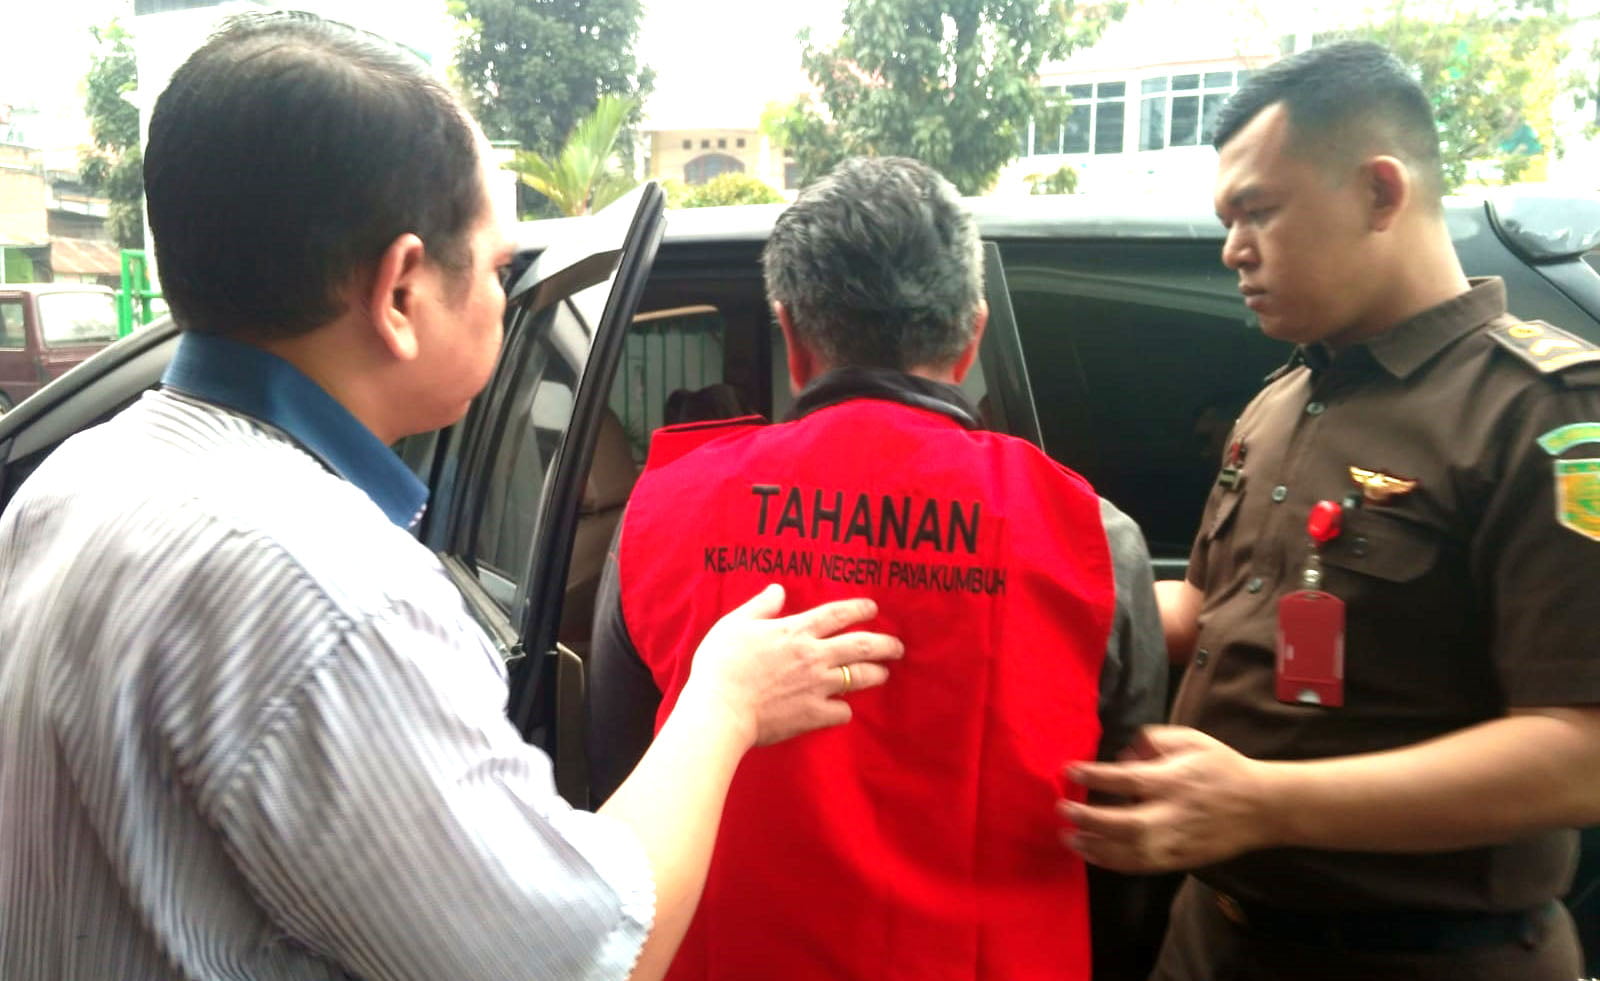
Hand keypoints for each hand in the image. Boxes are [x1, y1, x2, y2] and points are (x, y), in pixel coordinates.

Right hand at [682, 584, 903, 748]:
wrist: (719, 710)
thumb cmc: (720, 665)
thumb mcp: (734, 624)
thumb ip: (760, 606)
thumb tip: (778, 590)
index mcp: (796, 631)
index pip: (837, 614)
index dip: (859, 609)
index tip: (872, 609)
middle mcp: (814, 656)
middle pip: (862, 645)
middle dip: (885, 644)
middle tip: (897, 646)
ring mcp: (817, 687)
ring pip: (860, 677)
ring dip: (876, 673)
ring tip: (883, 673)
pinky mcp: (813, 715)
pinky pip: (842, 711)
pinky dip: (844, 710)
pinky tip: (842, 709)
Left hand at [1058, 726, 1279, 872]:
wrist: (1261, 807)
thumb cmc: (1222, 767)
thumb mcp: (1191, 739)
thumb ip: (1154, 740)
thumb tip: (1123, 755)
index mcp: (1173, 780)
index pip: (1126, 779)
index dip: (1094, 775)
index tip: (1068, 769)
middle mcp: (1172, 814)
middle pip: (1124, 823)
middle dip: (1089, 818)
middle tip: (1063, 809)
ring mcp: (1176, 841)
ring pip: (1129, 852)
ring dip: (1095, 847)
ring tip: (1069, 837)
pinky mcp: (1179, 860)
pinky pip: (1140, 866)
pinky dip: (1113, 863)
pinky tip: (1093, 854)